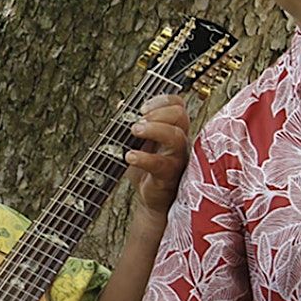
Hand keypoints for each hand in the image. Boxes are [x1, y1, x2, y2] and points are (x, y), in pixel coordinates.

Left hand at [125, 94, 189, 216]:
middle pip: (180, 115)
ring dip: (153, 129)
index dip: (162, 100)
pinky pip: (161, 164)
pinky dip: (144, 157)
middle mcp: (180, 141)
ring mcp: (177, 159)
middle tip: (137, 120)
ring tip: (134, 131)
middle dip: (157, 112)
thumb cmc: (147, 170)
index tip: (142, 108)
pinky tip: (129, 156)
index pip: (178, 105)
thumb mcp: (137, 142)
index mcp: (174, 129)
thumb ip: (131, 122)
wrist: (151, 201)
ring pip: (175, 137)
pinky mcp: (169, 176)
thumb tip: (121, 103)